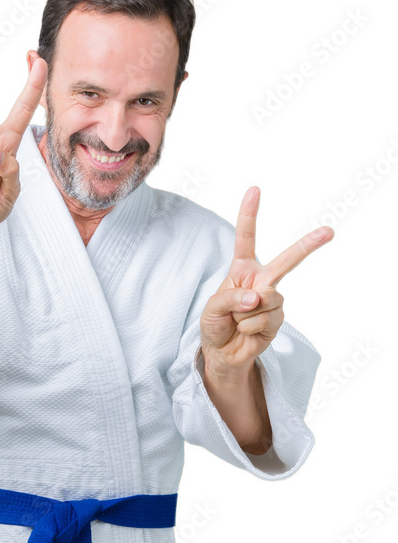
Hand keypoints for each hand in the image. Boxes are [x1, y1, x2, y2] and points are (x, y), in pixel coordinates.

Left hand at [199, 186, 333, 373]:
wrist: (222, 352)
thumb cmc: (215, 325)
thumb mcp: (212, 309)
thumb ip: (230, 298)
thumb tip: (257, 298)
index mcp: (242, 270)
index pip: (246, 239)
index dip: (249, 214)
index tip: (254, 189)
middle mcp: (261, 281)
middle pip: (286, 261)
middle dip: (308, 245)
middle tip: (329, 230)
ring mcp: (272, 300)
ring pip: (265, 300)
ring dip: (243, 314)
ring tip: (237, 322)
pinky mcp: (277, 320)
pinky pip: (264, 319)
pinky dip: (249, 328)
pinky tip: (246, 332)